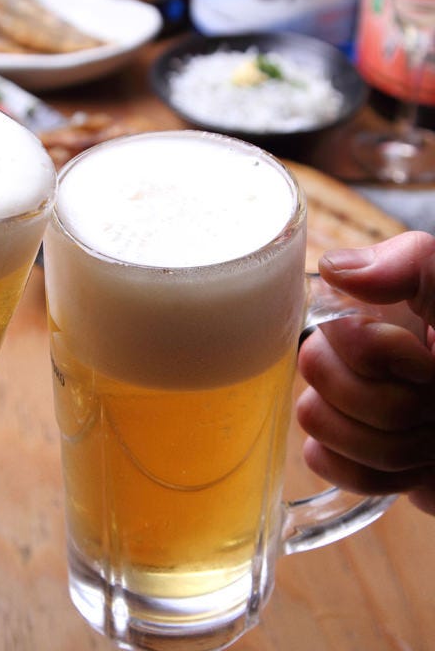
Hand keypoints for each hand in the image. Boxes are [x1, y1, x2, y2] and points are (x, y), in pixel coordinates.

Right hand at [297, 231, 434, 515]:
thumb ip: (411, 265)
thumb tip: (333, 268)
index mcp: (375, 311)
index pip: (327, 326)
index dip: (380, 353)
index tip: (430, 358)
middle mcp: (352, 353)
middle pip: (314, 371)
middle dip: (391, 401)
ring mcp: (346, 405)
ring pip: (314, 420)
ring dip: (390, 440)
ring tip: (433, 435)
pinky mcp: (349, 455)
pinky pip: (319, 460)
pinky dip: (370, 472)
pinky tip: (411, 464)